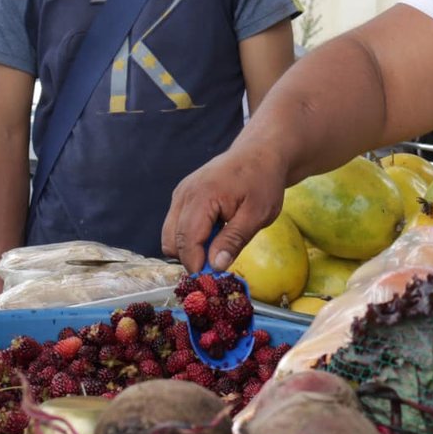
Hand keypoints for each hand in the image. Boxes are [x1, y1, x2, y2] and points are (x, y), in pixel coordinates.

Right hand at [162, 147, 283, 272]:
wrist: (260, 154)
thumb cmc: (262, 181)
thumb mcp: (257, 214)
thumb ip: (234, 240)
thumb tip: (216, 267)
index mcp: (202, 196)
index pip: (186, 240)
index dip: (196, 264)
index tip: (212, 279)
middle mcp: (184, 194)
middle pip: (172, 241)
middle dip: (191, 258)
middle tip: (218, 264)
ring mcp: (181, 194)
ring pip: (170, 235)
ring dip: (191, 248)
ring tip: (220, 243)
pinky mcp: (183, 197)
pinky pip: (176, 225)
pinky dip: (191, 236)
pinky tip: (215, 231)